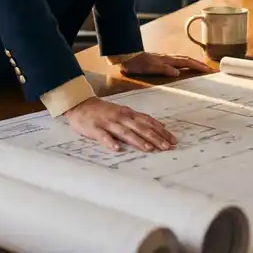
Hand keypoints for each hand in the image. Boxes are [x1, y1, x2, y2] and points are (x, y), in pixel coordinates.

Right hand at [62, 97, 176, 152]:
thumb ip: (137, 119)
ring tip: (149, 148)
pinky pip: (103, 136)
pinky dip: (110, 142)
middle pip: (140, 128)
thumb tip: (157, 126)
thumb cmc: (103, 110)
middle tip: (168, 147)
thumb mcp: (122, 112)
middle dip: (155, 137)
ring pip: (125, 132)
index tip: (173, 140)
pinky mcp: (94, 128)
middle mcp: (120, 117)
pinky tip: (117, 149)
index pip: (148, 122)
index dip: (161, 131)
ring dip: (138, 140)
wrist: (80, 104)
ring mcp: (108, 122)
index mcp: (128, 113)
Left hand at [119, 52, 212, 77]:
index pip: (186, 62)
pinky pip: (176, 60)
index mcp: (167, 60)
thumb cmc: (136, 63)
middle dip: (198, 63)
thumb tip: (178, 72)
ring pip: (181, 59)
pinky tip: (182, 66)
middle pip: (186, 59)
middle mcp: (167, 58)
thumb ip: (163, 69)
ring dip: (192, 62)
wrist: (125, 56)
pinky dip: (183, 62)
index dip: (197, 66)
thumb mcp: (149, 68)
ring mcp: (163, 58)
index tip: (208, 70)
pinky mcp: (159, 60)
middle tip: (208, 69)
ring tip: (199, 67)